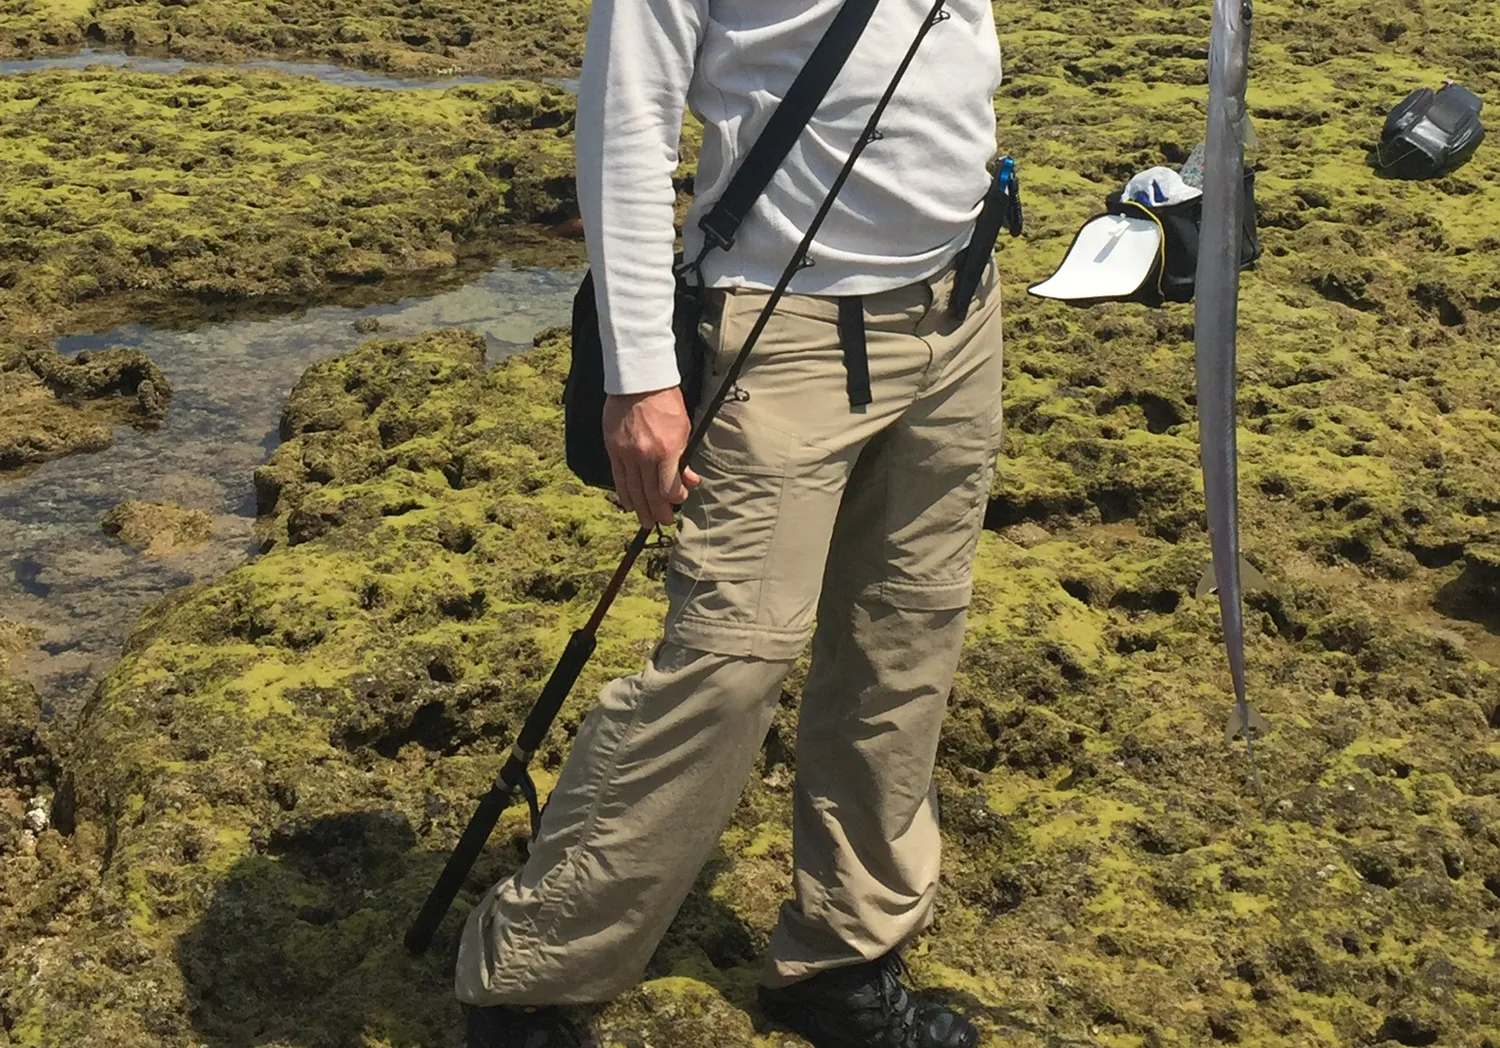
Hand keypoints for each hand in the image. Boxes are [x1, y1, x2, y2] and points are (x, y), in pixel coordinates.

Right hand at [603, 387, 702, 526]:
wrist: (639, 382)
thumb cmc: (666, 402)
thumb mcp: (685, 428)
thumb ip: (685, 457)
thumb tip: (690, 479)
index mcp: (666, 449)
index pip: (668, 488)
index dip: (675, 499)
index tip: (678, 501)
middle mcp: (645, 455)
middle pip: (650, 493)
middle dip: (658, 511)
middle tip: (663, 521)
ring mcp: (626, 452)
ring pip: (632, 488)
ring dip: (640, 507)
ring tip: (646, 520)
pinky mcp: (613, 448)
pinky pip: (618, 477)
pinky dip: (623, 493)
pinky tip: (628, 504)